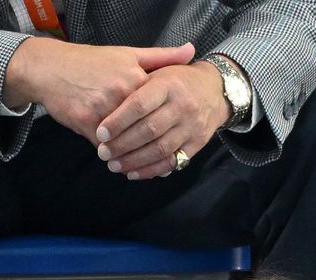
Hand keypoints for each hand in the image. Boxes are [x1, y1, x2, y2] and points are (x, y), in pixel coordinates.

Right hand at [4, 38, 195, 144]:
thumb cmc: (90, 62)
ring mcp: (104, 109)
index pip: (159, 110)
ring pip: (124, 141)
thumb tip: (191, 52)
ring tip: (133, 163)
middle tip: (155, 158)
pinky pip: (103, 145)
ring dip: (129, 155)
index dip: (165, 126)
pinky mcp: (86, 122)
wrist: (51, 68)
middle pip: (144, 130)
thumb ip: (161, 57)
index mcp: (137, 78)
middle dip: (149, 147)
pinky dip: (107, 153)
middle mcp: (122, 93)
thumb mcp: (127, 54)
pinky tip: (111, 158)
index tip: (170, 136)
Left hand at [95, 61, 230, 179]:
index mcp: (168, 85)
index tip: (100, 132)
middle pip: (149, 130)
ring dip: (134, 161)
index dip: (118, 121)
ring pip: (160, 149)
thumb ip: (133, 82)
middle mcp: (183, 105)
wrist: (215, 89)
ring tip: (114, 165)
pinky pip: (172, 161)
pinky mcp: (197, 143)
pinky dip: (151, 170)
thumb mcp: (157, 70)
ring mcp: (192, 126)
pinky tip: (133, 173)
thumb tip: (104, 98)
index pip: (139, 105)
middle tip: (103, 153)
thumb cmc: (176, 80)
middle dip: (122, 144)